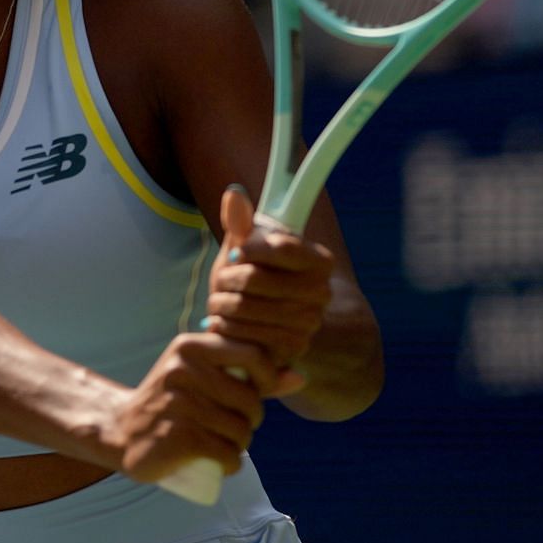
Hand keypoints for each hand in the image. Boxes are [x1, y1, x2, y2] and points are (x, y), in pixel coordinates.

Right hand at [101, 330, 299, 483]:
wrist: (122, 431)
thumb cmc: (173, 401)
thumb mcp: (204, 377)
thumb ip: (251, 374)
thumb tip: (300, 378)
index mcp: (191, 346)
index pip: (254, 355)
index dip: (268, 378)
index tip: (256, 394)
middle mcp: (183, 369)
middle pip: (251, 400)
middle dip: (251, 420)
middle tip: (231, 426)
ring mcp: (179, 403)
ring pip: (241, 431)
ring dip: (240, 445)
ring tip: (222, 443)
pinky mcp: (178, 436)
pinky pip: (228, 454)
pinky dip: (231, 463)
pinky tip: (220, 462)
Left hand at [202, 185, 333, 391]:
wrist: (271, 320)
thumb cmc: (256, 273)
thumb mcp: (248, 246)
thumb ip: (241, 221)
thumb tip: (233, 193)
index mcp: (319, 260)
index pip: (281, 247)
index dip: (250, 248)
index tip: (235, 251)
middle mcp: (321, 292)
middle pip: (254, 278)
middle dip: (227, 278)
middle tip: (221, 280)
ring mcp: (309, 322)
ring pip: (244, 306)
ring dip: (221, 302)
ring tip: (220, 300)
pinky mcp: (292, 348)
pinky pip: (244, 335)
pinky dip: (225, 326)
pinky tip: (221, 321)